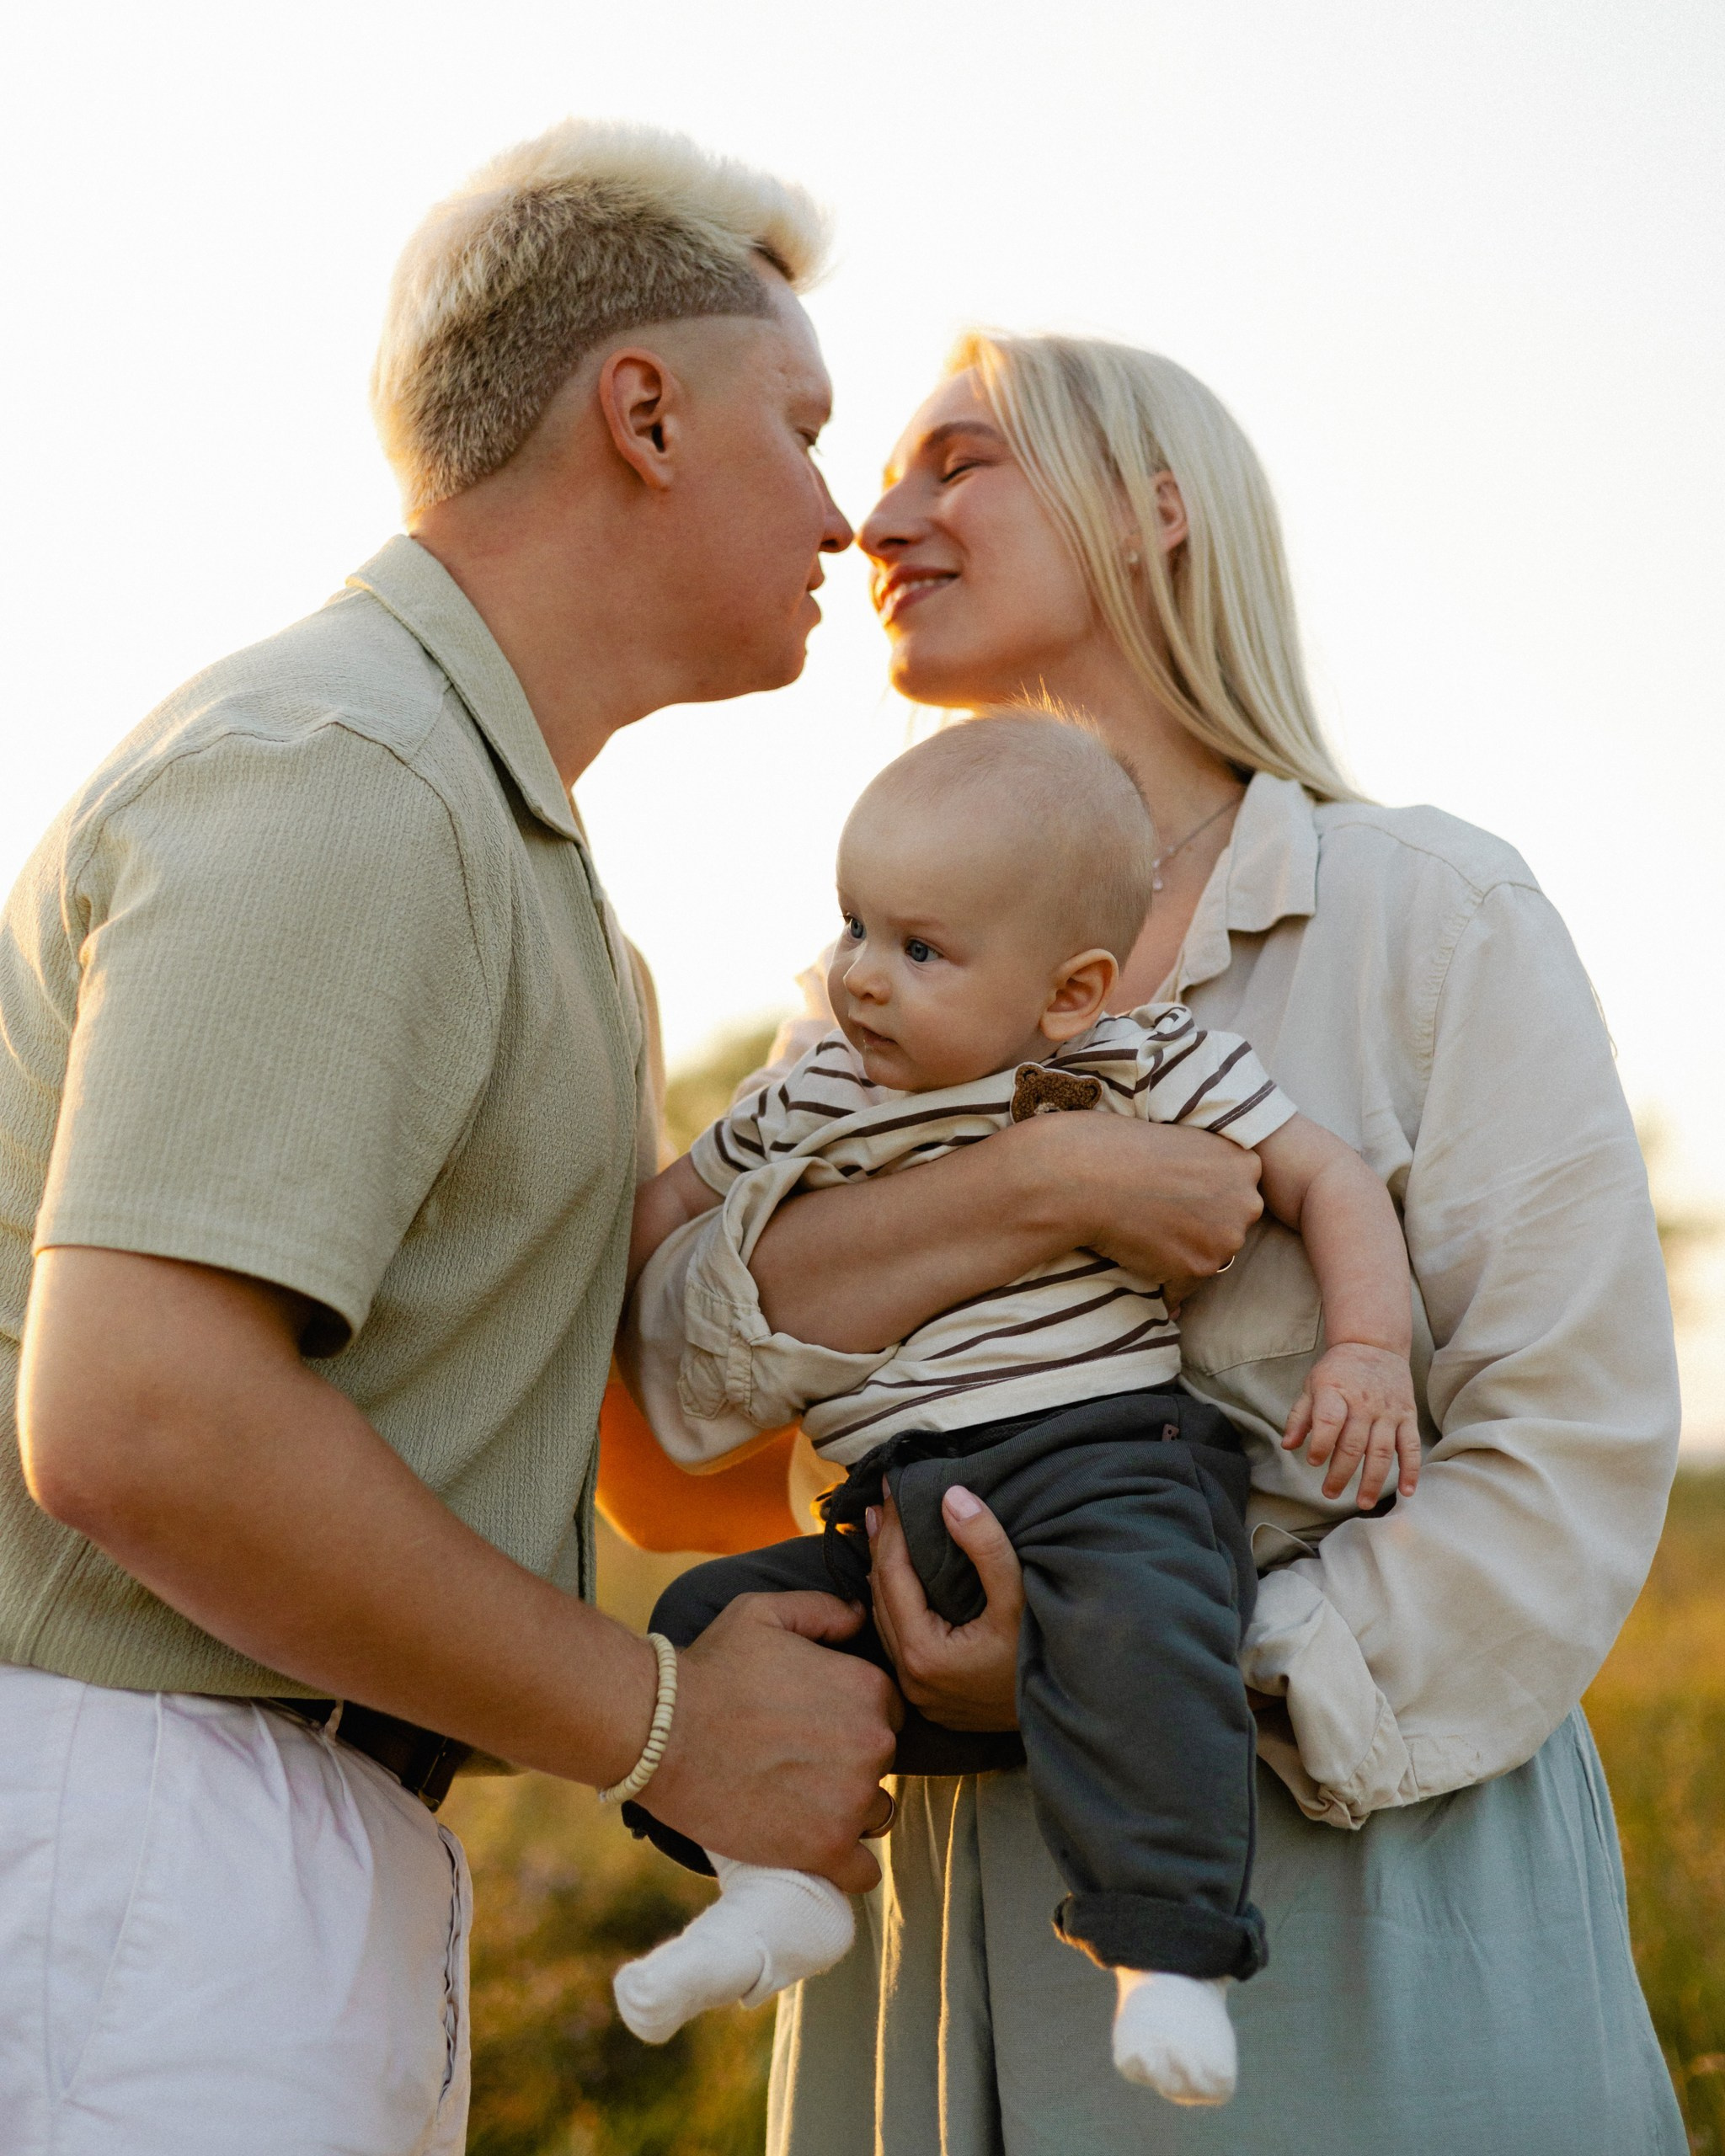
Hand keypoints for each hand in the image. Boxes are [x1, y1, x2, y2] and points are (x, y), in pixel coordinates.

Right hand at [645, 1590, 902, 1894]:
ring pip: (874, 1813)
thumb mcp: (765, 1613)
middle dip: (849, 1764)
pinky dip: (845, 1865)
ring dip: (846, 1811)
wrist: (662, 1733)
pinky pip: (863, 1870)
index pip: (888, 1713)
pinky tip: (814, 1849)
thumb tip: (860, 1617)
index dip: (853, 1719)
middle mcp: (873, 1743)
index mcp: (867, 1688)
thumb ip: (824, 1610)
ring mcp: (852, 1800)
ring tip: (796, 1802)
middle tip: (797, 1762)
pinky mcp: (826, 1850)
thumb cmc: (710, 1670)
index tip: (817, 1727)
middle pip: (882, 1763)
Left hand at [869, 1485, 1023, 1729]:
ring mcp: (918, 1692)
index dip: (891, 1528)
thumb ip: (985, 1545)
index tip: (890, 1488)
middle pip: (882, 1596)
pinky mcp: (930, 1697)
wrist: (1067, 1710)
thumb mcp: (1020, 1596)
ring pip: (886, 1620)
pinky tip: (900, 1581)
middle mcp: (911, 1678)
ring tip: (883, 1532)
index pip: (893, 1575)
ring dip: (885, 1573)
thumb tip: (951, 1496)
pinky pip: (899, 1640)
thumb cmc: (1046, 1656)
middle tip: (880, 1502)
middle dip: (881, 1545)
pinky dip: (896, 1603)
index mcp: (924, 1653)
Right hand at [1048, 1116, 1263, 1295]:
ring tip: (1144, 1237)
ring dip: (1181, 1256)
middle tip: (1157, 1215)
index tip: (1172, 1189)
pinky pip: (1183, 1288)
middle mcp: (1246, 1203)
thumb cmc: (1120, 1148)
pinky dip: (1163, 1283)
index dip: (1202, 1196)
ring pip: (1208, 1259)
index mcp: (1243, 1164)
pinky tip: (1138, 1263)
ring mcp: (1226, 1239)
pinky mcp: (1199, 1268)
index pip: (1235, 1193)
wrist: (1086, 1175)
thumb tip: (1209, 1199)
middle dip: (1199, 1228)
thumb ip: (1205, 1165)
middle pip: (1228, 1228)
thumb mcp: (1180, 1139)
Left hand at [1282, 1341, 1420, 1507]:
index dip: (1321, 1445)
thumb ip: (1300, 1416)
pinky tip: (1406, 1491)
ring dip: (1373, 1480)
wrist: (1374, 1345)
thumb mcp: (1312, 1385)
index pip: (1329, 1421)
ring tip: (1363, 1502)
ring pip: (1381, 1451)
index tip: (1313, 1462)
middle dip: (1341, 1473)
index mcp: (1335, 1392)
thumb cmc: (1338, 1370)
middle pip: (1353, 1444)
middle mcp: (1364, 1403)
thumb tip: (1287, 1445)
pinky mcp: (1407, 1417)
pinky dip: (1410, 1470)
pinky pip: (1410, 1446)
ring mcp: (1388, 1412)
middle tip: (1330, 1494)